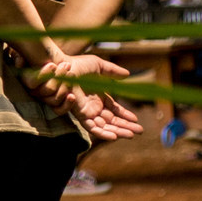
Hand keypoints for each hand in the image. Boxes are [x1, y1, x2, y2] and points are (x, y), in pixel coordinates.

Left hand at [22, 54, 142, 142]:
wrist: (62, 65)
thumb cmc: (77, 64)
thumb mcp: (99, 66)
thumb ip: (113, 71)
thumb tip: (128, 74)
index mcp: (98, 97)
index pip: (114, 110)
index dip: (125, 116)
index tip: (136, 120)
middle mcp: (93, 106)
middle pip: (111, 121)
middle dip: (125, 127)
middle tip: (139, 131)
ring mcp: (86, 111)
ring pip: (103, 126)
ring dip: (117, 131)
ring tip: (131, 135)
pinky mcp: (79, 114)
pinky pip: (91, 127)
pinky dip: (102, 132)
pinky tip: (114, 136)